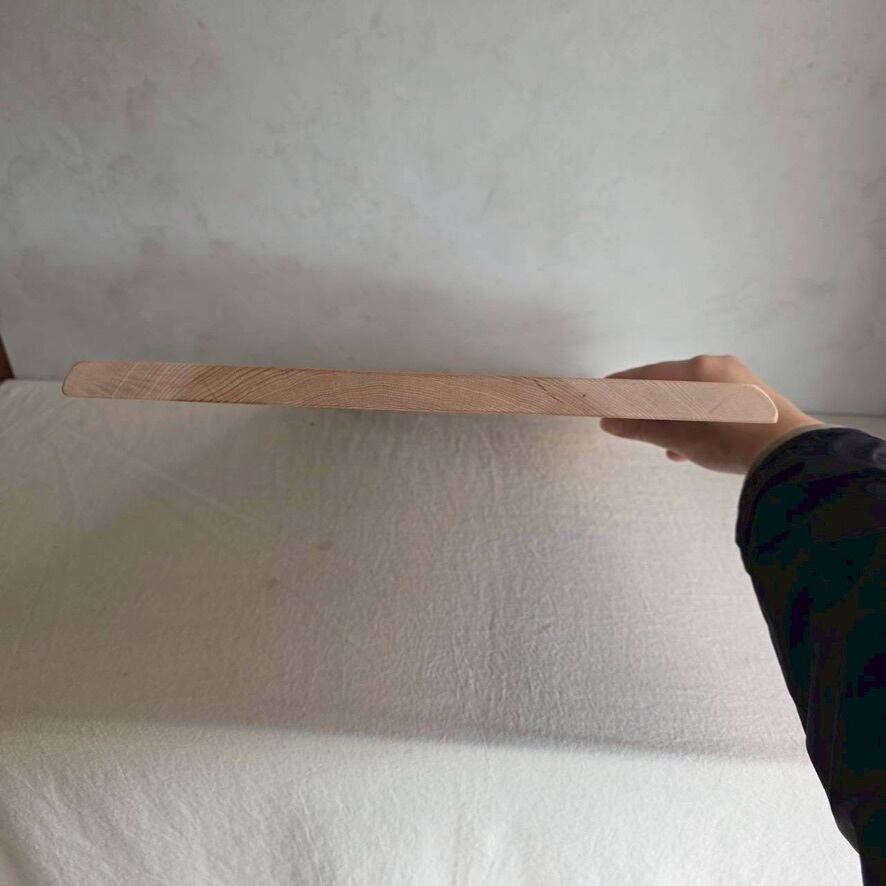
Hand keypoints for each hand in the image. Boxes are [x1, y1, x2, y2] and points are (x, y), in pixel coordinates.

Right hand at [599, 354, 823, 474]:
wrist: (789, 452)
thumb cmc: (728, 440)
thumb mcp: (679, 436)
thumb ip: (643, 427)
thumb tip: (610, 422)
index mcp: (695, 369)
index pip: (647, 375)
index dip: (620, 387)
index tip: (600, 394)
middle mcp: (716, 366)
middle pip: (669, 383)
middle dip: (645, 404)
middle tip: (626, 420)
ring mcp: (738, 380)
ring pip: (691, 395)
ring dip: (670, 415)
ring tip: (658, 441)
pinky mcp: (753, 397)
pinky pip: (711, 402)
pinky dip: (693, 418)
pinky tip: (687, 444)